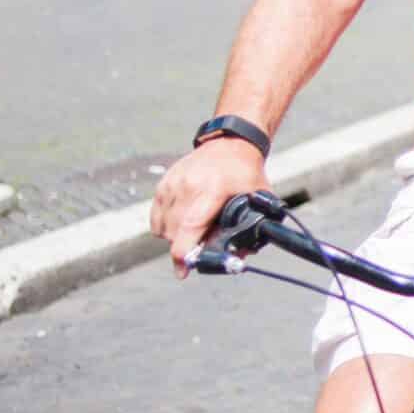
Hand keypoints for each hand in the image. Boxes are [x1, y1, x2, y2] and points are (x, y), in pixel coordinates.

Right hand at [150, 137, 269, 277]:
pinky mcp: (164, 182)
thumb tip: (237, 259)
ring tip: (192, 235)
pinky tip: (179, 225)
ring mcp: (174, 182)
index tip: (183, 270)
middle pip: (175, 231)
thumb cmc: (246, 173)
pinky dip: (164, 226)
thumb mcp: (258, 198)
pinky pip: (156, 215)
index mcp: (213, 189)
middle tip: (198, 251)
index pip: (191, 225)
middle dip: (184, 248)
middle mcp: (189, 185)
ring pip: (163, 226)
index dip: (185, 252)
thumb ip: (251, 229)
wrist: (231, 142)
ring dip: (174, 238)